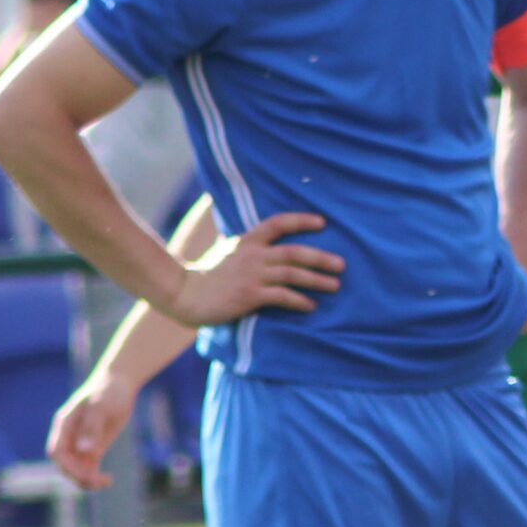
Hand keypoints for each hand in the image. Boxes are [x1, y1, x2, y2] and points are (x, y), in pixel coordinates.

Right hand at [47, 369, 137, 490]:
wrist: (119, 384)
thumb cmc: (108, 391)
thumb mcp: (101, 407)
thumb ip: (92, 428)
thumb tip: (84, 451)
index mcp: (65, 425)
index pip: (57, 452)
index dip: (66, 466)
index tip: (85, 473)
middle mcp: (69, 436)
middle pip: (65, 464)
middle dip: (78, 475)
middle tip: (99, 481)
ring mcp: (80, 442)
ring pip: (76, 468)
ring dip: (87, 479)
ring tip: (106, 482)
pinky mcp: (93, 446)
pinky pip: (88, 467)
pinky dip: (94, 475)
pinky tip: (107, 480)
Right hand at [166, 212, 342, 327]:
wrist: (184, 294)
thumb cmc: (210, 275)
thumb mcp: (229, 252)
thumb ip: (251, 247)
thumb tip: (271, 244)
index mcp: (247, 241)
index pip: (277, 223)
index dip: (300, 221)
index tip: (323, 222)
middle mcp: (252, 255)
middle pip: (293, 252)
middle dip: (320, 257)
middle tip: (342, 264)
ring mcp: (251, 275)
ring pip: (291, 274)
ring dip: (316, 280)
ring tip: (335, 285)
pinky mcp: (249, 295)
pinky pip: (281, 296)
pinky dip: (299, 300)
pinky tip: (311, 305)